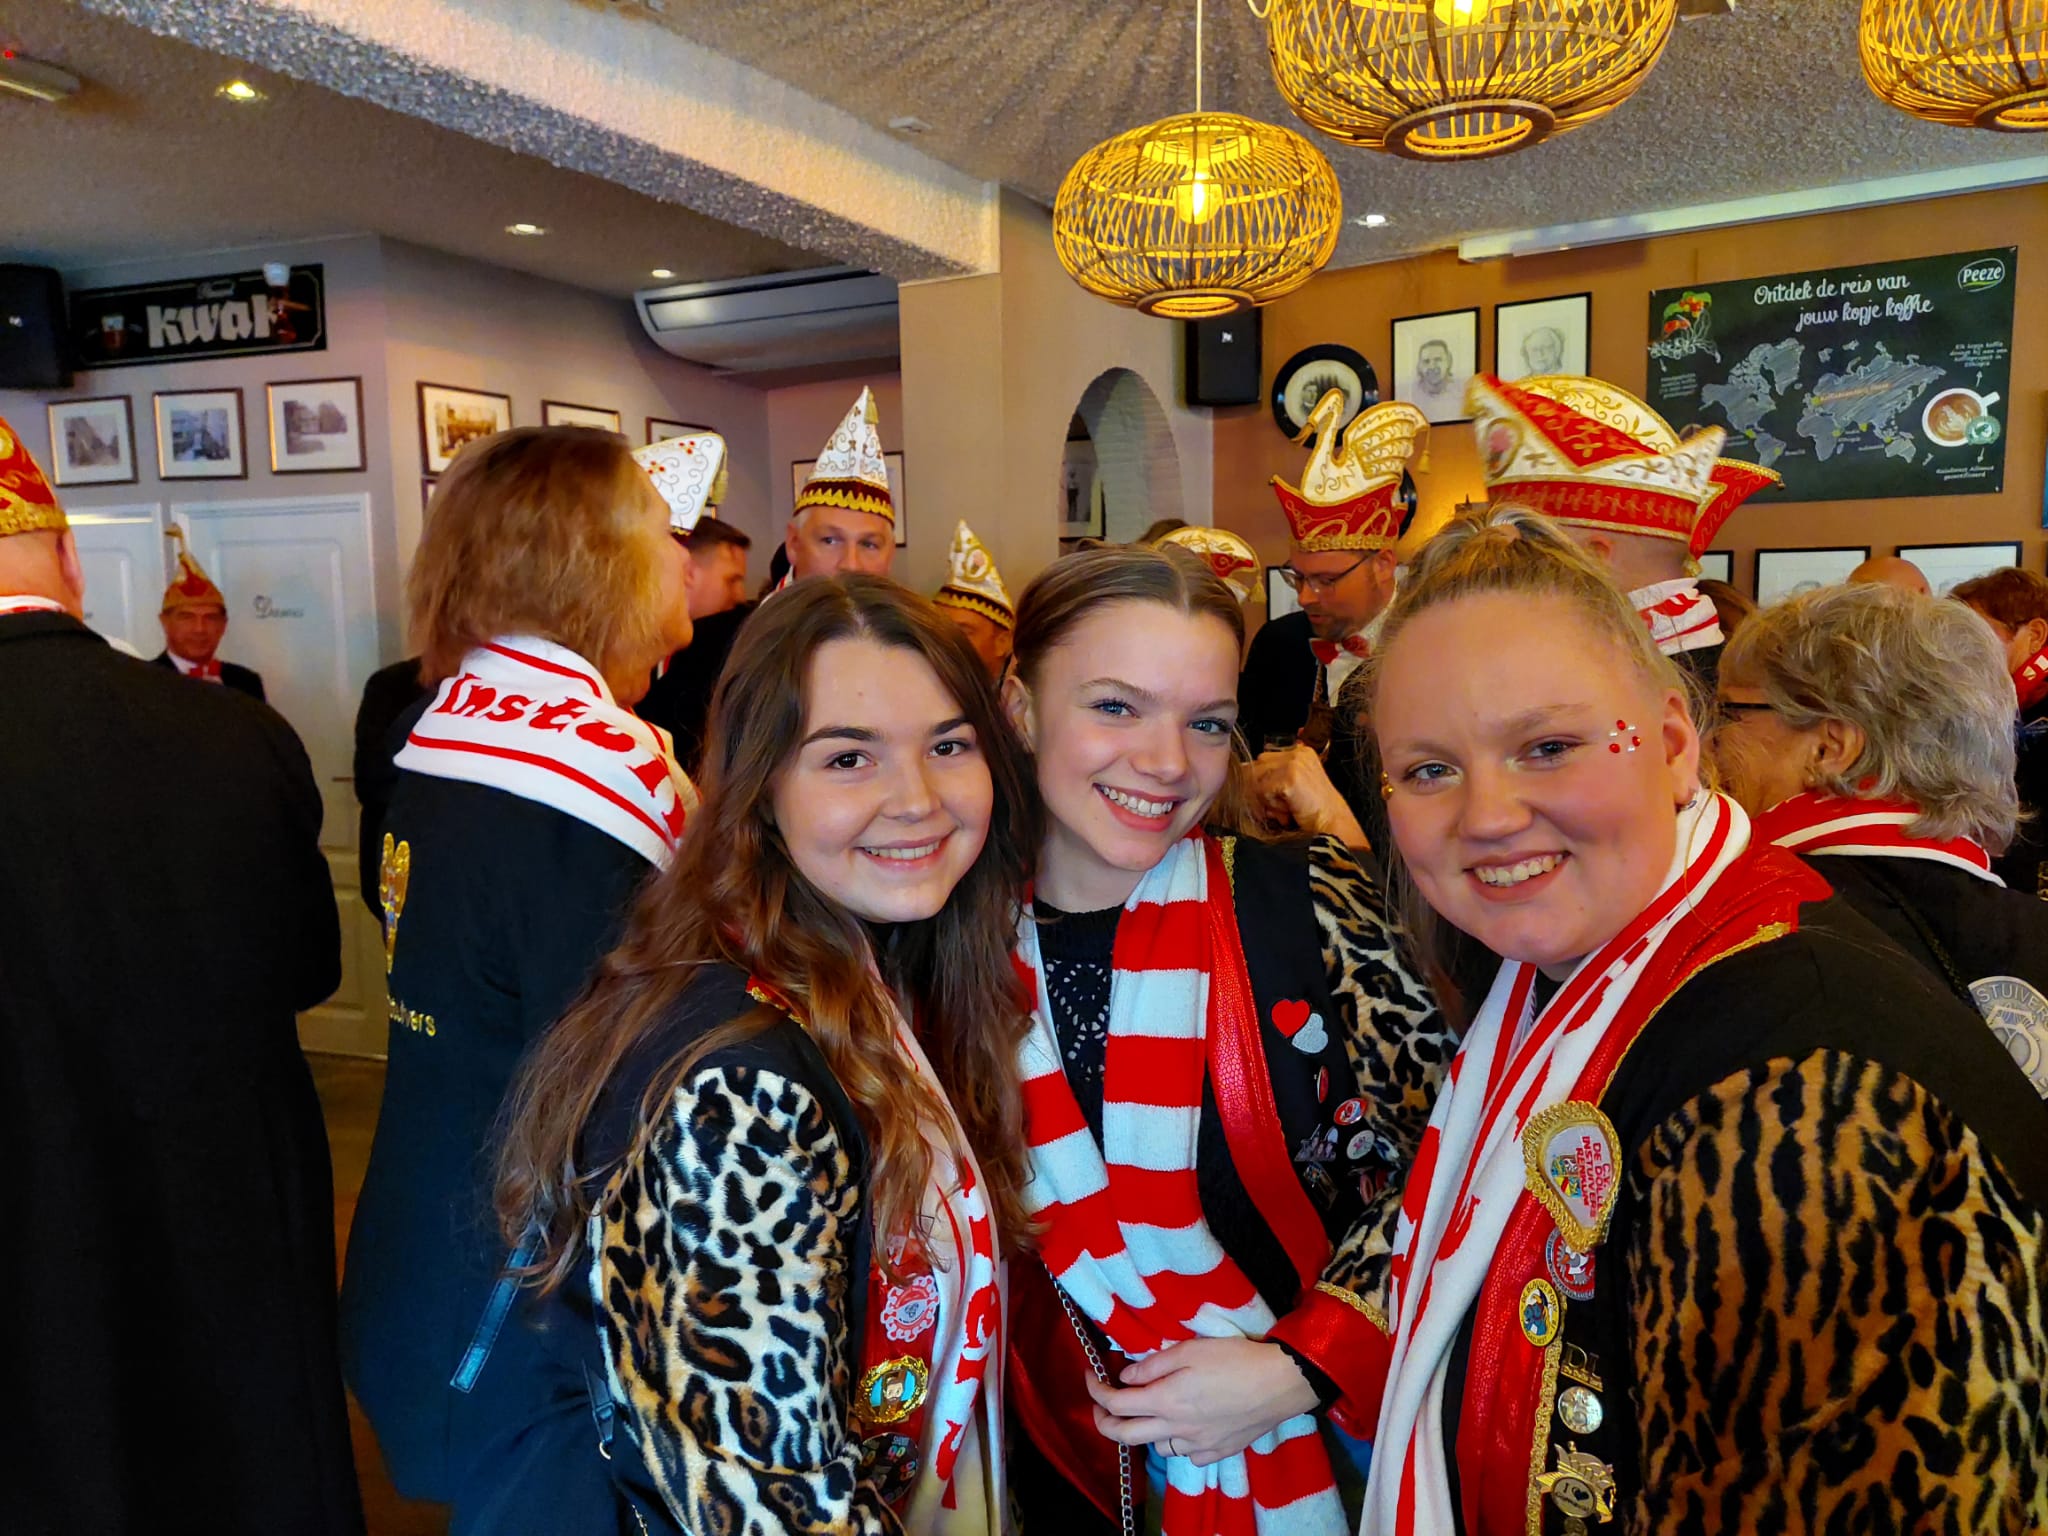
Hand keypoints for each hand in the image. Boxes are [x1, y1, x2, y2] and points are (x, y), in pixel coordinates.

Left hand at [1087, 1338, 1318, 1466]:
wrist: (1281, 1383)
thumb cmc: (1235, 1358)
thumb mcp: (1190, 1349)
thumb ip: (1154, 1365)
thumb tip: (1125, 1376)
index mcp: (1166, 1401)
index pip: (1116, 1404)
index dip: (1096, 1391)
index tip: (1091, 1376)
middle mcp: (1176, 1429)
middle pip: (1125, 1436)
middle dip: (1103, 1422)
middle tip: (1099, 1406)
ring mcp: (1198, 1445)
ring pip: (1156, 1447)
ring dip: (1144, 1432)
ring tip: (1147, 1412)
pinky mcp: (1218, 1452)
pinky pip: (1186, 1454)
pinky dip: (1176, 1442)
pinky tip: (1183, 1426)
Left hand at [1246, 745, 1368, 848]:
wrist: (1332, 824)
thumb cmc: (1313, 810)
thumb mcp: (1294, 787)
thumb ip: (1274, 777)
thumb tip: (1243, 777)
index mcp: (1300, 751)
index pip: (1263, 760)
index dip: (1261, 782)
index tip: (1272, 799)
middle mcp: (1297, 753)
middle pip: (1257, 767)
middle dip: (1262, 791)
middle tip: (1283, 807)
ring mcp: (1294, 763)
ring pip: (1257, 780)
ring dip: (1267, 800)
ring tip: (1288, 809)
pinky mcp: (1290, 777)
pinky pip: (1263, 791)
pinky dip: (1271, 805)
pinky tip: (1289, 811)